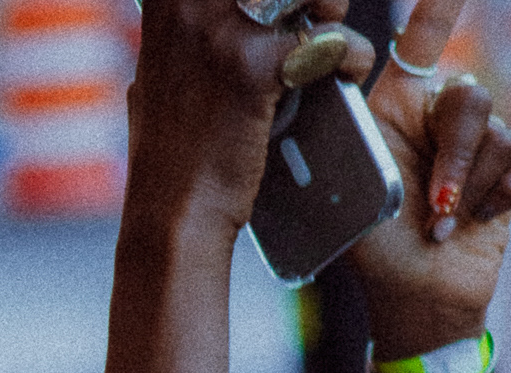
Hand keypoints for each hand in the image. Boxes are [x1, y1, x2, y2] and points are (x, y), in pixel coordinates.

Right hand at [126, 0, 373, 239]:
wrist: (173, 214)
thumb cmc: (170, 156)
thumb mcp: (158, 75)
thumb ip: (184, 34)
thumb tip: (203, 19)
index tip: (284, 5)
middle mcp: (188, 1)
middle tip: (320, 8)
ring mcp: (219, 29)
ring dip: (331, 4)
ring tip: (335, 30)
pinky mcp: (254, 68)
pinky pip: (328, 40)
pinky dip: (352, 55)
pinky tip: (352, 72)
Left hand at [347, 0, 510, 357]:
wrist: (418, 303)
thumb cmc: (379, 252)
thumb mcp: (360, 194)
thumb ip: (375, 143)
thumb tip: (389, 108)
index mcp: (395, 108)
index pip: (420, 41)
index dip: (440, 5)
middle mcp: (438, 118)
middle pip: (469, 98)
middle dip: (456, 156)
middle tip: (436, 205)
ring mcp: (478, 144)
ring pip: (498, 136)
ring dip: (471, 192)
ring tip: (444, 227)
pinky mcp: (510, 173)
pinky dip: (500, 199)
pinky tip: (475, 224)